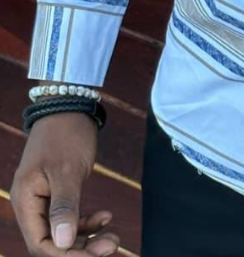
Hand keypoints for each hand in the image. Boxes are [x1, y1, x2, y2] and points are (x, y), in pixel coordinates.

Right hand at [10, 111, 119, 255]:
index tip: (95, 255)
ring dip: (88, 237)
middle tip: (113, 246)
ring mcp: (45, 199)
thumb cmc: (66, 134)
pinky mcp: (59, 192)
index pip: (41, 244)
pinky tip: (107, 217)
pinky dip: (88, 221)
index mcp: (26, 201)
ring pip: (64, 232)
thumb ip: (64, 206)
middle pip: (53, 242)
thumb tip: (62, 243)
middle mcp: (31, 204)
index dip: (66, 255)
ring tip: (114, 237)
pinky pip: (71, 217)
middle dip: (82, 248)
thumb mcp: (67, 170)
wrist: (70, 106)